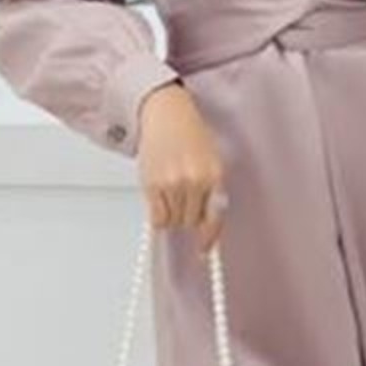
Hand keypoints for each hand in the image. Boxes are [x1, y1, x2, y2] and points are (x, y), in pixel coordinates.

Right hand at [136, 82, 227, 256]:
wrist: (166, 113)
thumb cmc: (190, 135)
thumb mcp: (211, 161)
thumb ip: (211, 191)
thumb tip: (206, 224)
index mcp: (214, 175)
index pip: (213, 217)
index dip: (208, 238)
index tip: (203, 252)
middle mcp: (194, 181)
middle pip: (191, 222)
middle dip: (188, 216)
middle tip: (183, 198)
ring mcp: (172, 184)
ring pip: (173, 221)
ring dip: (173, 213)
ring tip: (171, 190)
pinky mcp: (152, 185)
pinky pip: (157, 217)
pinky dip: (158, 214)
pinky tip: (160, 198)